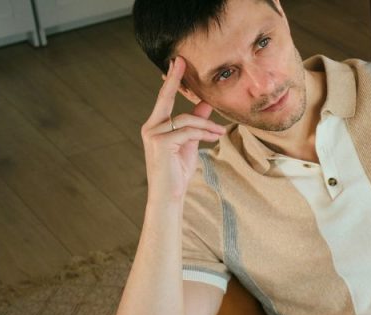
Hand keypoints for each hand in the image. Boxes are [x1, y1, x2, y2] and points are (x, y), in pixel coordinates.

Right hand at [140, 56, 225, 203]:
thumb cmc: (178, 170)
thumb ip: (196, 123)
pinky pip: (188, 132)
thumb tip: (206, 103)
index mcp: (155, 125)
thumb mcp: (190, 143)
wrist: (170, 195)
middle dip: (175, 80)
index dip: (171, 80)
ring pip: (186, 120)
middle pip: (167, 100)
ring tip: (220, 131)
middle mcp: (150, 127)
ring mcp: (153, 135)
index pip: (163, 99)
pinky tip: (214, 137)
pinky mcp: (161, 143)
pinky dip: (204, 133)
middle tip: (184, 63)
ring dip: (207, 124)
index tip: (177, 62)